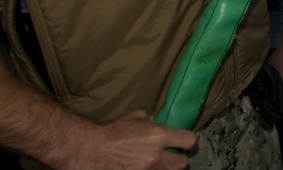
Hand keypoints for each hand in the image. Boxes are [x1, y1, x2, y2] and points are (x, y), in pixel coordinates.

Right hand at [66, 110, 195, 169]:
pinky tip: (146, 168)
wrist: (92, 150)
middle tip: (171, 156)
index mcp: (159, 135)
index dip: (187, 141)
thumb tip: (159, 123)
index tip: (182, 141)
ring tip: (158, 163)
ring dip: (166, 168)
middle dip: (178, 159)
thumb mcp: (136, 117)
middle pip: (183, 163)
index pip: (189, 141)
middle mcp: (156, 156)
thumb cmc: (113, 132)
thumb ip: (152, 121)